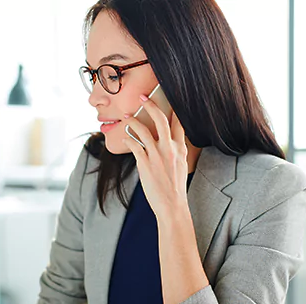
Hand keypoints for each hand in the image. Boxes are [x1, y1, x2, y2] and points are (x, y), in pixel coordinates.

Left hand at [121, 95, 188, 218]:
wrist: (172, 205)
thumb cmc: (175, 188)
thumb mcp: (181, 166)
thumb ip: (177, 151)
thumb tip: (173, 143)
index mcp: (180, 148)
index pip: (178, 122)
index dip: (173, 107)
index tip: (167, 97)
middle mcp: (169, 148)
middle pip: (161, 119)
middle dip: (150, 104)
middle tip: (142, 97)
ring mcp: (156, 155)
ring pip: (143, 130)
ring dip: (133, 120)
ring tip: (126, 116)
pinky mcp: (145, 163)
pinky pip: (134, 145)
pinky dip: (128, 139)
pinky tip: (124, 137)